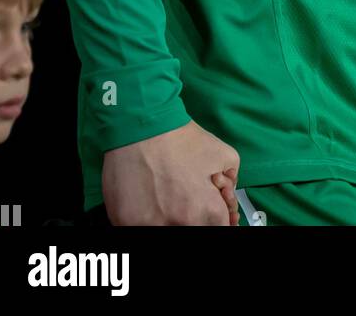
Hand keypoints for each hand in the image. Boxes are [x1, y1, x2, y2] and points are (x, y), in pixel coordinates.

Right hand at [103, 120, 240, 225]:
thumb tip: (227, 202)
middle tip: (183, 198)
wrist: (141, 125)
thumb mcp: (224, 154)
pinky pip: (138, 227)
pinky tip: (144, 199)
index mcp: (205, 211)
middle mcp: (179, 223)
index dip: (217, 219)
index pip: (219, 229)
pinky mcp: (124, 222)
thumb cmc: (181, 138)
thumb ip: (231, 183)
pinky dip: (142, 218)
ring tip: (162, 196)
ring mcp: (149, 226)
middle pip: (192, 230)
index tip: (209, 211)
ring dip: (166, 219)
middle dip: (192, 218)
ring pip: (164, 229)